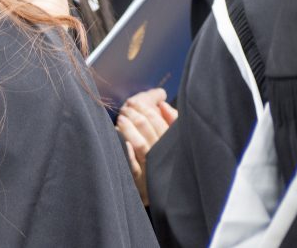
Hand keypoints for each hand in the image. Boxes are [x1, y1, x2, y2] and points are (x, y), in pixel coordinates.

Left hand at [116, 88, 177, 204]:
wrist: (166, 197)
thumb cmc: (167, 163)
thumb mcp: (175, 143)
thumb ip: (172, 122)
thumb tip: (163, 105)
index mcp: (171, 144)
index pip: (159, 121)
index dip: (146, 107)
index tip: (135, 100)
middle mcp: (162, 155)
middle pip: (148, 130)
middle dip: (135, 114)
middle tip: (125, 107)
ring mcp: (150, 168)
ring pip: (140, 144)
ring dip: (129, 129)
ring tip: (121, 118)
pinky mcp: (139, 180)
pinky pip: (133, 166)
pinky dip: (128, 153)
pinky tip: (122, 142)